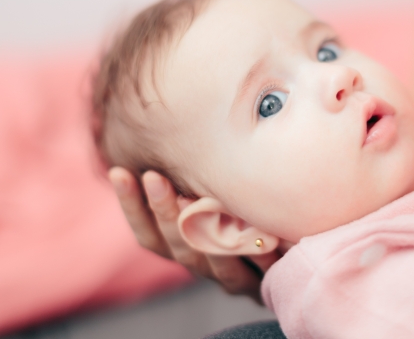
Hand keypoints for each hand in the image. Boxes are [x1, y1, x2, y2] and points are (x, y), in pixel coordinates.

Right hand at [109, 167, 279, 302]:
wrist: (295, 267)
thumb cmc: (256, 219)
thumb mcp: (226, 197)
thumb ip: (203, 178)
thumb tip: (179, 125)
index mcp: (185, 248)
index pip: (147, 232)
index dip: (131, 205)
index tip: (118, 172)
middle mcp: (201, 266)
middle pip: (171, 244)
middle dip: (160, 210)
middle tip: (153, 177)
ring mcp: (226, 279)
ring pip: (203, 259)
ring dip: (198, 230)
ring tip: (190, 200)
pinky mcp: (255, 289)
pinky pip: (244, 272)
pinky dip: (242, 252)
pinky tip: (243, 231)